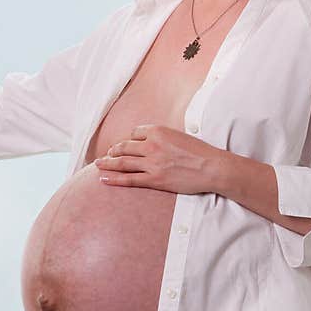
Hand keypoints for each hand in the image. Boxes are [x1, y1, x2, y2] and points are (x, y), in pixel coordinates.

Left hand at [93, 124, 222, 194]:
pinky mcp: (154, 179)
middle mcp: (151, 145)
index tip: (126, 144)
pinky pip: (128, 179)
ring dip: (107, 163)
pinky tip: (103, 179)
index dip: (129, 139)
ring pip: (122, 162)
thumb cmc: (201, 152)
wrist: (212, 167)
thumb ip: (164, 138)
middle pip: (124, 147)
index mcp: (158, 131)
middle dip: (113, 151)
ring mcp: (151, 163)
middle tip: (106, 154)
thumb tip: (154, 142)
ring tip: (99, 164)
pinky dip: (114, 179)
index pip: (135, 133)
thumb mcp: (180, 136)